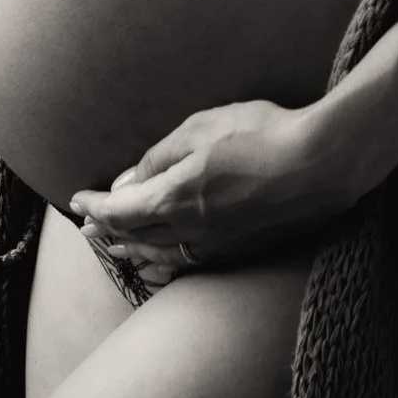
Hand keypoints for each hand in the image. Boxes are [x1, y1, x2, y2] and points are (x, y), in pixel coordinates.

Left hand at [68, 99, 359, 284]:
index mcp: (174, 199)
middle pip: (135, 239)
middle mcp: (190, 232)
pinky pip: (187, 268)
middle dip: (107, 232)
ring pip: (160, 259)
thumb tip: (129, 182)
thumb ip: (159, 157)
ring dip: (132, 252)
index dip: (94, 208)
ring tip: (117, 249)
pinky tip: (162, 267)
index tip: (76, 200)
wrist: (321, 164)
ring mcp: (217, 247)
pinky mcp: (240, 252)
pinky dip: (163, 267)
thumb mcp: (201, 129)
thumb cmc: (262, 135)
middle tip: (87, 228)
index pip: (118, 212)